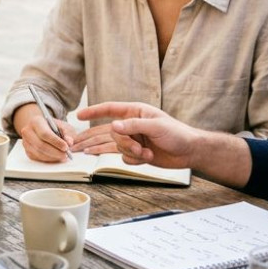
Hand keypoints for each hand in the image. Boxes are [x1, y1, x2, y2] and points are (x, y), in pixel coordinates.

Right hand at [10, 103, 73, 161]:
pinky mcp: (27, 151)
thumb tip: (69, 142)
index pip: (45, 133)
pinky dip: (49, 159)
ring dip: (53, 157)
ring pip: (39, 153)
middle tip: (66, 155)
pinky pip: (38, 158)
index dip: (56, 142)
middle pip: (41, 145)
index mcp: (36, 121)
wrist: (41, 128)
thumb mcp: (61, 126)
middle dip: (55, 152)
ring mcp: (26, 142)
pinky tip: (56, 158)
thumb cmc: (52, 126)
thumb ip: (66, 133)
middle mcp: (27, 131)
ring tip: (63, 157)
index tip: (66, 147)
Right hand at [78, 101, 197, 168]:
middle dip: (106, 141)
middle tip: (88, 146)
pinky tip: (148, 156)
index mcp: (135, 112)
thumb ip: (134, 126)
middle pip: (107, 132)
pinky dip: (135, 159)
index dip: (93, 112)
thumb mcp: (156, 126)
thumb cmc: (177, 133)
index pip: (109, 109)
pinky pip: (124, 157)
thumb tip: (113, 126)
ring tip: (145, 152)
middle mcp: (131, 125)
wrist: (189, 152)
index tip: (78, 115)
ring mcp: (133, 139)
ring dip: (130, 151)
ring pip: (116, 146)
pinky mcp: (136, 152)